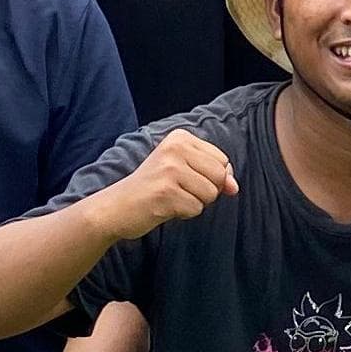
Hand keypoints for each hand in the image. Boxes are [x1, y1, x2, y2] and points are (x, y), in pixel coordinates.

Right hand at [100, 128, 236, 241]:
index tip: (185, 178)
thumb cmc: (154, 188)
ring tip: (170, 197)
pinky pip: (196, 209)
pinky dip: (183, 213)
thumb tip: (234, 187)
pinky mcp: (166, 192)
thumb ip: (213, 174)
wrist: (116, 206)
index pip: (222, 160)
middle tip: (178, 190)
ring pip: (210, 194)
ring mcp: (169, 169)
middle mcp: (175, 148)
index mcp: (180, 137)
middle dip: (206, 191)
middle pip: (220, 175)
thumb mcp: (184, 171)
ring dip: (194, 202)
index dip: (211, 177)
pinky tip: (164, 207)